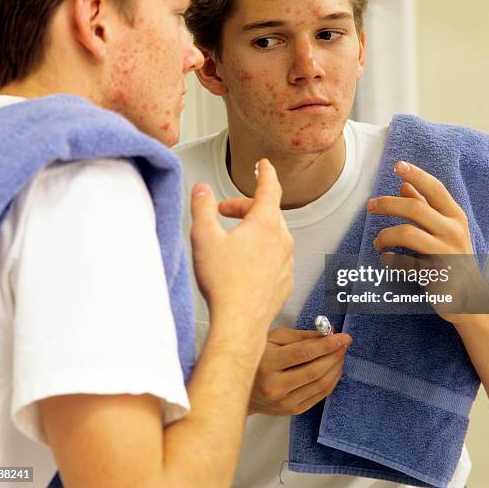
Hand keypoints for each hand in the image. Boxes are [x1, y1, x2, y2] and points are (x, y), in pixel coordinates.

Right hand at [190, 159, 293, 335]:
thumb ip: (202, 207)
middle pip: (267, 211)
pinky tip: (244, 264)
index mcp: (264, 224)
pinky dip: (262, 251)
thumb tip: (202, 189)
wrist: (239, 323)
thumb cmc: (224, 283)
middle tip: (223, 212)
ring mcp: (286, 261)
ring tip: (233, 240)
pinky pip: (276, 256)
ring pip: (273, 234)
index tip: (264, 165)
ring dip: (254, 230)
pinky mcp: (285, 280)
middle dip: (245, 207)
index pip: (270, 188)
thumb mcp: (204, 237)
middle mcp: (281, 240)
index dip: (266, 173)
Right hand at [248, 328, 351, 415]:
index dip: (327, 344)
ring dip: (336, 367)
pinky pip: (319, 395)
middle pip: (315, 370)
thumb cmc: (257, 357)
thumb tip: (327, 333)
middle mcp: (275, 385)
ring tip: (341, 354)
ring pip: (320, 384)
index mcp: (267, 363)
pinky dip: (331, 381)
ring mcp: (284, 402)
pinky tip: (334, 369)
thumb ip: (300, 336)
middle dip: (334, 355)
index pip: (304, 353)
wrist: (240, 389)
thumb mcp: (272, 339)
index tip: (343, 336)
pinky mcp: (292, 411)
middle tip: (345, 343)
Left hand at [367, 161, 488, 323]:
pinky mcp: (436, 275)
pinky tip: (387, 260)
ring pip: (407, 233)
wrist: (471, 300)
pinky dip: (390, 260)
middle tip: (370, 206)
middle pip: (415, 208)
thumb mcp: (445, 229)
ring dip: (385, 235)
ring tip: (378, 243)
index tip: (397, 165)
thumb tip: (405, 184)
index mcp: (456, 217)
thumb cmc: (453, 259)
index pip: (435, 189)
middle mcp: (453, 232)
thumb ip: (426, 206)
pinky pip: (404, 262)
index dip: (416, 174)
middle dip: (388, 204)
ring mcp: (446, 254)